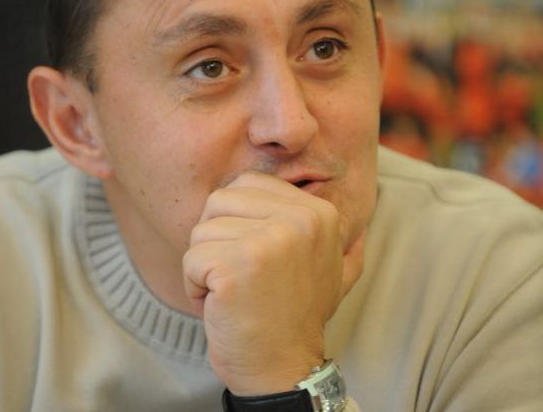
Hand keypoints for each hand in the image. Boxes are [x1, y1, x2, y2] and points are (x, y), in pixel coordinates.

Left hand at [182, 171, 364, 394]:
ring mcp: (269, 242)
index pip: (246, 184)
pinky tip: (221, 306)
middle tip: (240, 276)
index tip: (255, 257)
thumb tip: (363, 229)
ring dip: (205, 266)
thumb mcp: (333, 275)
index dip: (236, 219)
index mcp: (318, 212)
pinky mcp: (238, 267)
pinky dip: (195, 287)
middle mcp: (299, 219)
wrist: (284, 370)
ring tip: (234, 292)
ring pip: (201, 231)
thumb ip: (344, 246)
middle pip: (219, 201)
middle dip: (215, 240)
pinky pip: (191, 260)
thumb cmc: (297, 316)